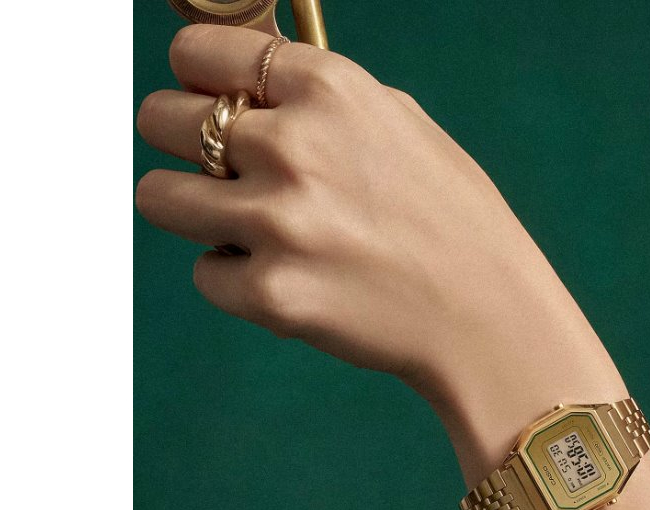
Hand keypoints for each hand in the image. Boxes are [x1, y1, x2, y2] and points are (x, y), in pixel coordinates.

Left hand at [136, 25, 579, 406]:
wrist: (489, 316)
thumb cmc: (452, 219)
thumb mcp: (399, 125)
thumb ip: (317, 98)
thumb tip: (242, 83)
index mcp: (327, 88)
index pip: (195, 54)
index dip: (198, 83)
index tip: (212, 106)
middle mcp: (293, 145)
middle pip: (159, 119)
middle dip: (187, 147)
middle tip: (232, 178)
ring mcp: (276, 223)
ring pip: (159, 197)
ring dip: (198, 213)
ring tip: (257, 232)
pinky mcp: (270, 293)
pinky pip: (205, 274)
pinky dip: (239, 281)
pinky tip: (297, 281)